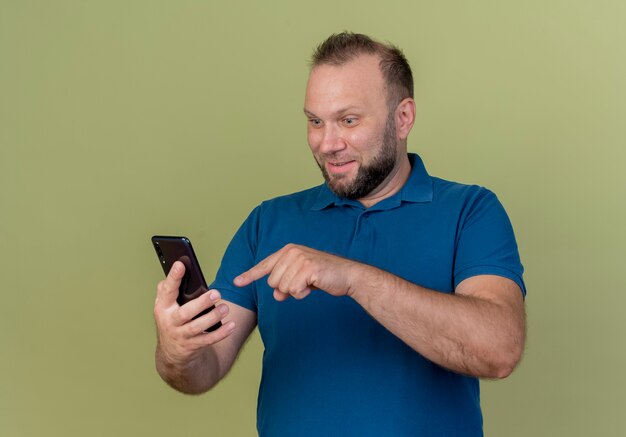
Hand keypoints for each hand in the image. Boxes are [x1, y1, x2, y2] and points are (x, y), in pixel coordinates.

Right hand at [154, 261, 234, 365]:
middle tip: (216, 293)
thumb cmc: (173, 320)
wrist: (171, 353)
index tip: (181, 264)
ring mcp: (181, 336)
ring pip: (197, 327)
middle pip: (185, 313)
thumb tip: (179, 266)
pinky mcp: (192, 347)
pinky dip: (221, 333)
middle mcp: (170, 322)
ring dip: (213, 317)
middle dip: (201, 303)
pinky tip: (231, 325)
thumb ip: (169, 288)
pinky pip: (208, 340)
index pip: (167, 290)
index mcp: (162, 307)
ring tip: (225, 308)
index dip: (173, 278)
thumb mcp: (165, 306)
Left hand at [234, 244, 357, 300]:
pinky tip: (314, 286)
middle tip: (303, 284)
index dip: (250, 275)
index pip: (265, 265)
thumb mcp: (301, 280)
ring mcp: (299, 258)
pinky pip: (294, 290)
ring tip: (310, 283)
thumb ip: (286, 285)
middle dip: (286, 289)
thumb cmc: (324, 277)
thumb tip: (276, 295)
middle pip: (272, 282)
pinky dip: (303, 293)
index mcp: (288, 250)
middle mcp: (291, 251)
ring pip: (282, 287)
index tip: (237, 282)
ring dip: (296, 291)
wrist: (348, 276)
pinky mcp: (307, 268)